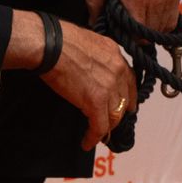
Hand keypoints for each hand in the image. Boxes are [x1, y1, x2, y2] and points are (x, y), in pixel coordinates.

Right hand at [43, 22, 138, 150]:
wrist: (51, 46)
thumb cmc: (61, 40)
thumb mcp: (90, 42)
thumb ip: (98, 56)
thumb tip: (92, 68)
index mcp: (116, 56)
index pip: (129, 80)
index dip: (128, 96)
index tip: (126, 105)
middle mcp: (118, 71)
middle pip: (124, 100)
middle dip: (120, 114)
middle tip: (113, 123)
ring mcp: (109, 88)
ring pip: (114, 116)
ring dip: (107, 127)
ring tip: (99, 135)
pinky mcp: (96, 102)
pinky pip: (100, 126)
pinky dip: (93, 137)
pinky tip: (87, 143)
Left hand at [86, 0, 181, 30]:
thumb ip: (94, 4)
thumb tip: (94, 23)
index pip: (136, 37)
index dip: (126, 39)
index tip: (118, 32)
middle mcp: (157, 0)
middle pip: (151, 36)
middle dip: (138, 36)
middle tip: (126, 26)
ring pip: (164, 29)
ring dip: (151, 30)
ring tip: (138, 19)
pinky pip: (172, 17)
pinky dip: (162, 21)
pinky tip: (150, 13)